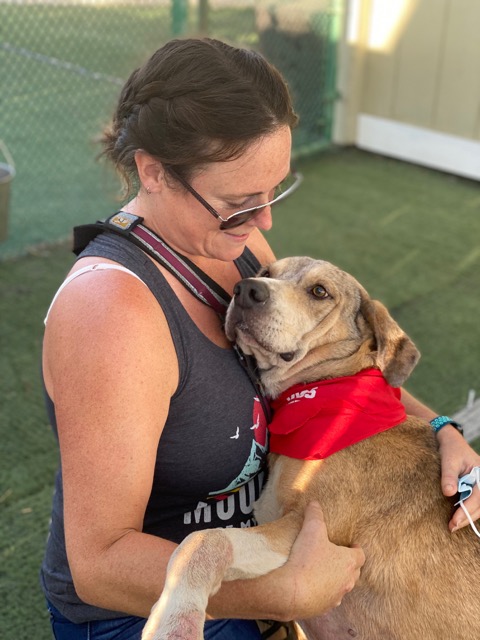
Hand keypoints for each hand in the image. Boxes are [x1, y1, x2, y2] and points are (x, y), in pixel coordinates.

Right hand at [278, 501, 364, 619]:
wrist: (291, 592)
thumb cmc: (306, 560)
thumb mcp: (311, 530)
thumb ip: (314, 514)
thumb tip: (315, 503)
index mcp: (348, 562)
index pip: (361, 555)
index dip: (356, 548)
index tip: (350, 544)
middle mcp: (346, 582)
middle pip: (354, 572)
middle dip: (348, 564)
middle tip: (337, 556)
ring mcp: (336, 597)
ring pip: (342, 587)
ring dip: (336, 580)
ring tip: (324, 571)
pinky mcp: (323, 608)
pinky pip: (328, 599)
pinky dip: (323, 592)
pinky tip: (311, 586)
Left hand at [437, 426, 479, 530]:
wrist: (451, 441)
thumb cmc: (451, 449)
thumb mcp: (448, 460)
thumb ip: (448, 476)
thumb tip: (448, 493)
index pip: (477, 497)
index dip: (467, 511)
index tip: (455, 521)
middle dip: (467, 517)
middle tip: (452, 527)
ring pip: (479, 506)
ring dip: (468, 516)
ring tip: (453, 526)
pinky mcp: (475, 488)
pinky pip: (474, 502)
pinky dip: (468, 510)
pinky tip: (458, 518)